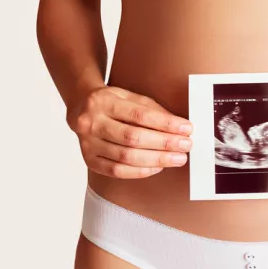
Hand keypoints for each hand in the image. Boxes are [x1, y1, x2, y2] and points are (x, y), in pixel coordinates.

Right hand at [67, 86, 193, 178]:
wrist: (81, 108)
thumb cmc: (112, 102)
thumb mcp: (130, 97)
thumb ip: (153, 110)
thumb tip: (179, 127)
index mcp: (103, 101)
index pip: (139, 115)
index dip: (165, 124)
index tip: (186, 128)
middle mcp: (91, 122)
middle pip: (133, 138)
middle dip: (164, 143)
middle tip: (185, 146)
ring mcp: (87, 143)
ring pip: (126, 157)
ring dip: (156, 159)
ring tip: (177, 159)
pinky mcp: (89, 160)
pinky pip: (117, 171)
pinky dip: (140, 171)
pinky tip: (157, 167)